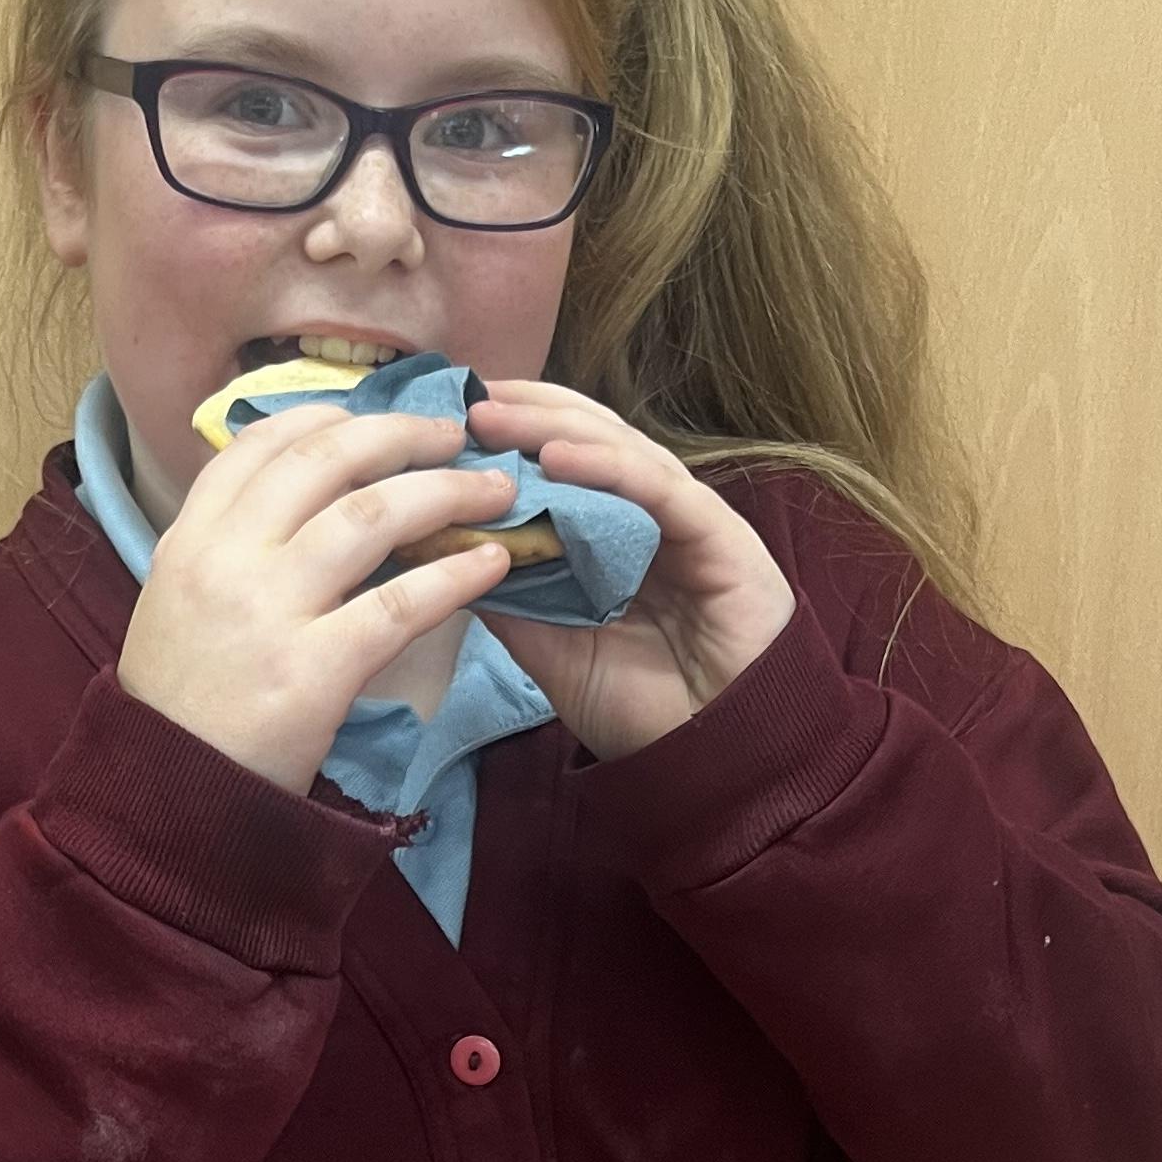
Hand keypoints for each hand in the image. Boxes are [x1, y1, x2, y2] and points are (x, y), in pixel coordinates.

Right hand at [117, 399, 520, 792]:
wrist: (167, 797)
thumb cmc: (179, 706)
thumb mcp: (172, 603)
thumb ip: (219, 547)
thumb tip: (283, 494)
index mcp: (189, 539)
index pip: (260, 445)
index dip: (326, 416)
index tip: (374, 416)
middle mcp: (225, 560)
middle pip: (326, 461)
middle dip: (400, 436)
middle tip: (452, 434)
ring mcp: (269, 612)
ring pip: (371, 517)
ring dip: (445, 491)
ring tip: (493, 489)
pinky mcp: (314, 671)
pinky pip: (399, 605)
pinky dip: (455, 577)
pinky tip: (493, 565)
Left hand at [460, 378, 795, 756]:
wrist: (714, 761)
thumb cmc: (645, 711)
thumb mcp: (554, 651)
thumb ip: (511, 599)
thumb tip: (441, 550)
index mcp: (618, 538)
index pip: (565, 462)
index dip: (513, 434)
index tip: (449, 422)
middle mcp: (654, 518)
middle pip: (588, 442)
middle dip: (525, 415)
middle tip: (462, 400)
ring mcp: (688, 521)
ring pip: (619, 451)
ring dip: (552, 428)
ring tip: (492, 417)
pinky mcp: (720, 535)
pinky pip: (658, 488)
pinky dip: (606, 467)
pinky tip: (553, 456)